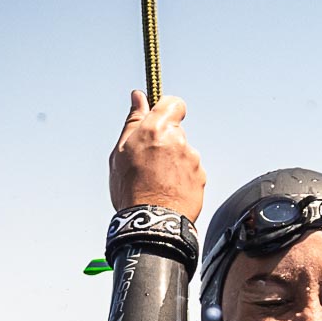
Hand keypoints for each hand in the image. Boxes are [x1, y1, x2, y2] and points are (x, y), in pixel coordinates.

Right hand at [108, 90, 205, 221]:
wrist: (152, 223)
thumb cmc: (131, 189)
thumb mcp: (120, 152)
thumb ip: (133, 121)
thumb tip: (139, 97)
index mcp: (156, 129)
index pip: (173, 103)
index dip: (167, 108)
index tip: (159, 118)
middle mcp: (178, 140)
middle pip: (175, 131)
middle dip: (164, 141)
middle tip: (148, 161)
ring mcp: (192, 159)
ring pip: (183, 153)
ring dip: (173, 161)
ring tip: (157, 181)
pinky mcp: (201, 176)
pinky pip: (191, 171)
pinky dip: (182, 177)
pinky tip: (169, 190)